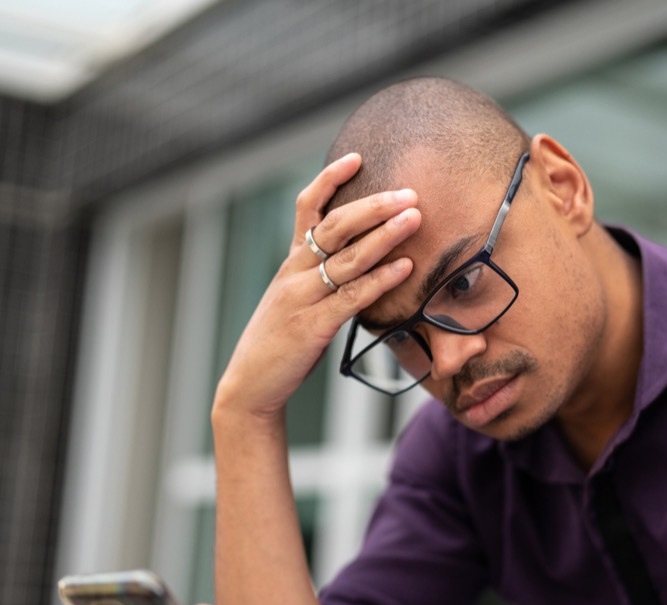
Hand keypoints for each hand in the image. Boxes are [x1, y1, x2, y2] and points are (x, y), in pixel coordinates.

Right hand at [215, 153, 421, 421]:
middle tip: (409, 192)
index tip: (358, 157)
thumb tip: (362, 261)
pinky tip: (405, 267)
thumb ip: (322, 277)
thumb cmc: (281, 342)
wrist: (250, 384)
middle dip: (375, 205)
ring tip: (416, 217)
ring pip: (348, 257)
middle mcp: (295, 272)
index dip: (330, 180)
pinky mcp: (312, 326)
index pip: (308, 208)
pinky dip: (380, 280)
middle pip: (336, 226)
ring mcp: (302, 298)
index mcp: (292, 262)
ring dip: (385, 235)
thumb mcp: (296, 299)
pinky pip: (352, 297)